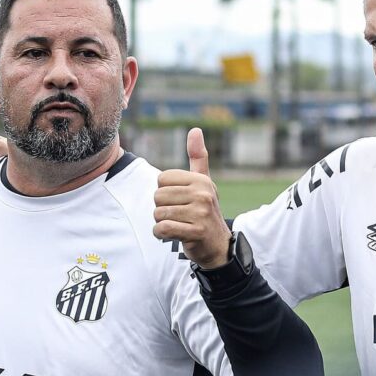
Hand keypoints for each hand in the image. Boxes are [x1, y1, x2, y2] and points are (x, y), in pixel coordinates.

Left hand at [153, 128, 232, 268]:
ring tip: (178, 225)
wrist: (217, 245)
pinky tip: (172, 236)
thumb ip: (198, 157)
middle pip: (157, 197)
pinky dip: (161, 235)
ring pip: (158, 214)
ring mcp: (201, 213)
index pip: (161, 179)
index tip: (180, 201)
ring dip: (162, 223)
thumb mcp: (203, 183)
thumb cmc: (205, 211)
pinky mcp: (196, 231)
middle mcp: (203, 193)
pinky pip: (163, 229)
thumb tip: (195, 129)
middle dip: (162, 209)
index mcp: (201, 180)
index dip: (165, 193)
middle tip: (179, 216)